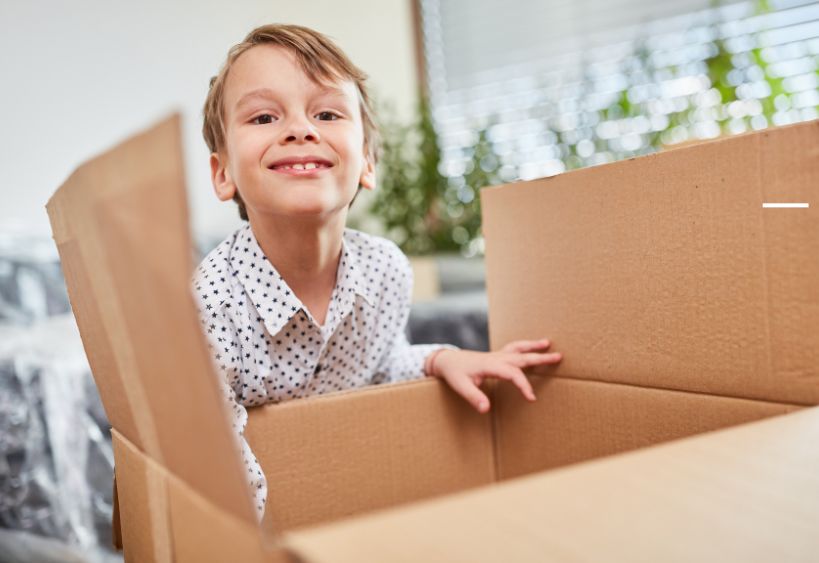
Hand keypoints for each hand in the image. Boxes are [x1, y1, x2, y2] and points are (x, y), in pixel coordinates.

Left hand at [427, 338, 561, 412]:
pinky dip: (524, 347)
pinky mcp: (496, 356)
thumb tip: (486, 409)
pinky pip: (513, 349)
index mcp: (491, 365)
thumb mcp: (461, 387)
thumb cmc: (454, 373)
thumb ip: (474, 397)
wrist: (446, 360)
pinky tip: (531, 347)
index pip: (513, 373)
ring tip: (549, 344)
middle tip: (558, 357)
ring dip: (533, 346)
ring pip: (518, 349)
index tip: (532, 398)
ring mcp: (497, 355)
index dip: (524, 385)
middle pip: (521, 356)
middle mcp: (496, 358)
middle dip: (540, 358)